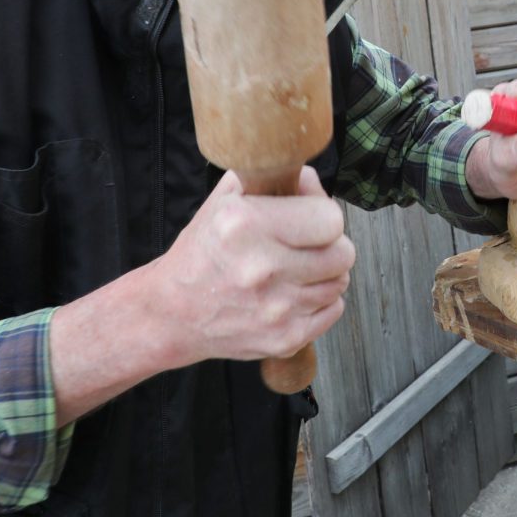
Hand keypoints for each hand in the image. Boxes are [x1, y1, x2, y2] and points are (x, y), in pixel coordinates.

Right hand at [148, 166, 354, 366]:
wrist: (172, 313)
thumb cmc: (203, 253)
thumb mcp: (226, 200)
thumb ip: (272, 177)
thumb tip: (311, 180)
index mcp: (245, 225)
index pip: (330, 219)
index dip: (324, 213)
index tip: (311, 216)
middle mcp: (261, 268)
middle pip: (343, 252)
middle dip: (331, 243)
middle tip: (309, 243)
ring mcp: (275, 309)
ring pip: (340, 281)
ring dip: (325, 272)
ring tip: (298, 267)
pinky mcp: (284, 339)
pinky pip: (334, 309)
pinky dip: (321, 300)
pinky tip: (295, 292)